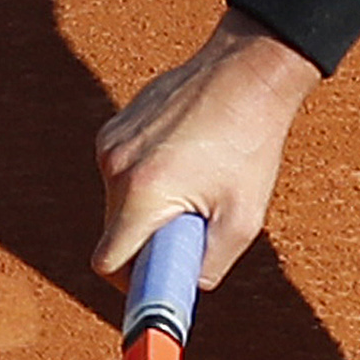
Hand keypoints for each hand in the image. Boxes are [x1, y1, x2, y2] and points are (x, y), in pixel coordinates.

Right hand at [93, 13, 321, 283]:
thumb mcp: (243, 218)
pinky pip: (123, 170)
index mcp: (141, 193)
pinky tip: (188, 160)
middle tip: (194, 229)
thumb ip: (210, 263)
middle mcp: (113, 166)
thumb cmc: (251, 144)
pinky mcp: (114, 126)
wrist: (247, 73)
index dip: (131, 282)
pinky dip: (149, 178)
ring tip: (198, 186)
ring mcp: (109, 142)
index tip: (158, 280)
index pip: (108, 261)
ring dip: (151, 208)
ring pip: (119, 200)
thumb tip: (188, 286)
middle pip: (115, 231)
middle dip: (149, 241)